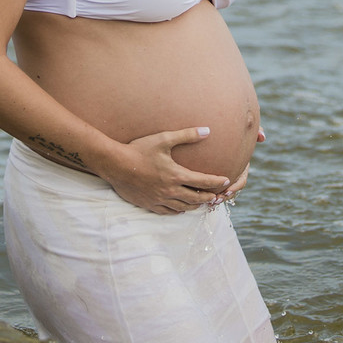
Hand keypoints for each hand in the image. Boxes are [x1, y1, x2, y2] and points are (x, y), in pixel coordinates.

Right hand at [104, 127, 230, 214]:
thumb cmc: (140, 149)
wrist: (116, 164)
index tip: (226, 181)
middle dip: (209, 196)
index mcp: (176, 175)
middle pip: (196, 198)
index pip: (203, 182)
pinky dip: (178, 211)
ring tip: (202, 202)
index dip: (216, 182)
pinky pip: (168, 212)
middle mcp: (170, 191)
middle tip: (217, 196)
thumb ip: (187, 135)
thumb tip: (207, 130)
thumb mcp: (164, 139)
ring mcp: (159, 199)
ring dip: (195, 205)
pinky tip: (180, 209)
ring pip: (183, 208)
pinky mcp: (149, 204)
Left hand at [209, 128, 263, 206]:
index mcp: (240, 165)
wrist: (217, 123)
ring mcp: (221, 172)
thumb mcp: (243, 128)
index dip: (235, 187)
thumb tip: (263, 137)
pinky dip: (202, 190)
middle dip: (223, 196)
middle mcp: (232, 171)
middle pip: (229, 189)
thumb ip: (254, 130)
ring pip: (218, 189)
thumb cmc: (233, 125)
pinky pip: (207, 184)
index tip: (227, 191)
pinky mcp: (208, 172)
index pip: (241, 180)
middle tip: (214, 200)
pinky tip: (194, 194)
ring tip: (205, 200)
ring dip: (213, 196)